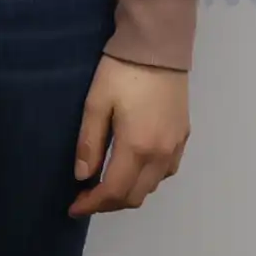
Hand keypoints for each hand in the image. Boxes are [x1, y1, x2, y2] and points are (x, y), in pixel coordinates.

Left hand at [70, 56, 188, 215]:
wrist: (159, 47)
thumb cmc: (121, 72)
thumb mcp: (96, 103)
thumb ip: (89, 142)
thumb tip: (82, 176)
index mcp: (138, 148)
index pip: (114, 191)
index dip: (92, 204)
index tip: (73, 207)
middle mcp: (161, 155)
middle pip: (135, 196)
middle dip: (108, 204)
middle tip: (85, 198)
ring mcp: (175, 147)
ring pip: (152, 187)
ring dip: (127, 193)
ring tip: (104, 185)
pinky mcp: (183, 137)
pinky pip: (165, 172)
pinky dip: (146, 180)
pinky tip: (131, 169)